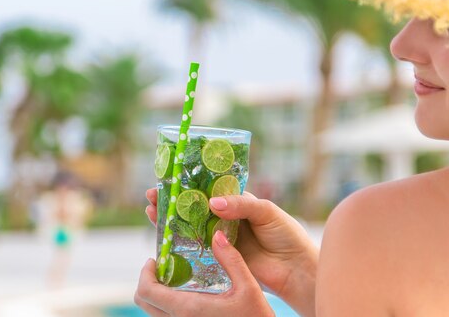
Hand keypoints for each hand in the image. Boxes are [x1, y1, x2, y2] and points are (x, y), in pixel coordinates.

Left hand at [134, 230, 274, 316]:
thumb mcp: (249, 287)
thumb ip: (232, 259)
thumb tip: (218, 233)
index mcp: (188, 309)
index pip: (147, 291)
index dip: (144, 273)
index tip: (154, 259)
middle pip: (144, 302)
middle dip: (147, 281)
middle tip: (163, 266)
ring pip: (154, 312)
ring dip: (157, 293)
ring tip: (175, 278)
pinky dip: (166, 305)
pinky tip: (186, 294)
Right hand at [145, 188, 317, 315]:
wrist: (296, 270)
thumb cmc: (287, 235)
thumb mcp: (266, 212)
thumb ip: (240, 205)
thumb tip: (211, 203)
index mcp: (238, 202)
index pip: (209, 188)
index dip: (190, 183)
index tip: (170, 178)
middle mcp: (226, 218)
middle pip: (194, 207)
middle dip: (173, 200)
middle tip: (152, 195)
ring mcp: (221, 238)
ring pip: (190, 226)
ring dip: (170, 219)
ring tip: (151, 212)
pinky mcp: (219, 257)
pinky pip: (196, 248)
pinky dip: (179, 242)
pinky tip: (163, 236)